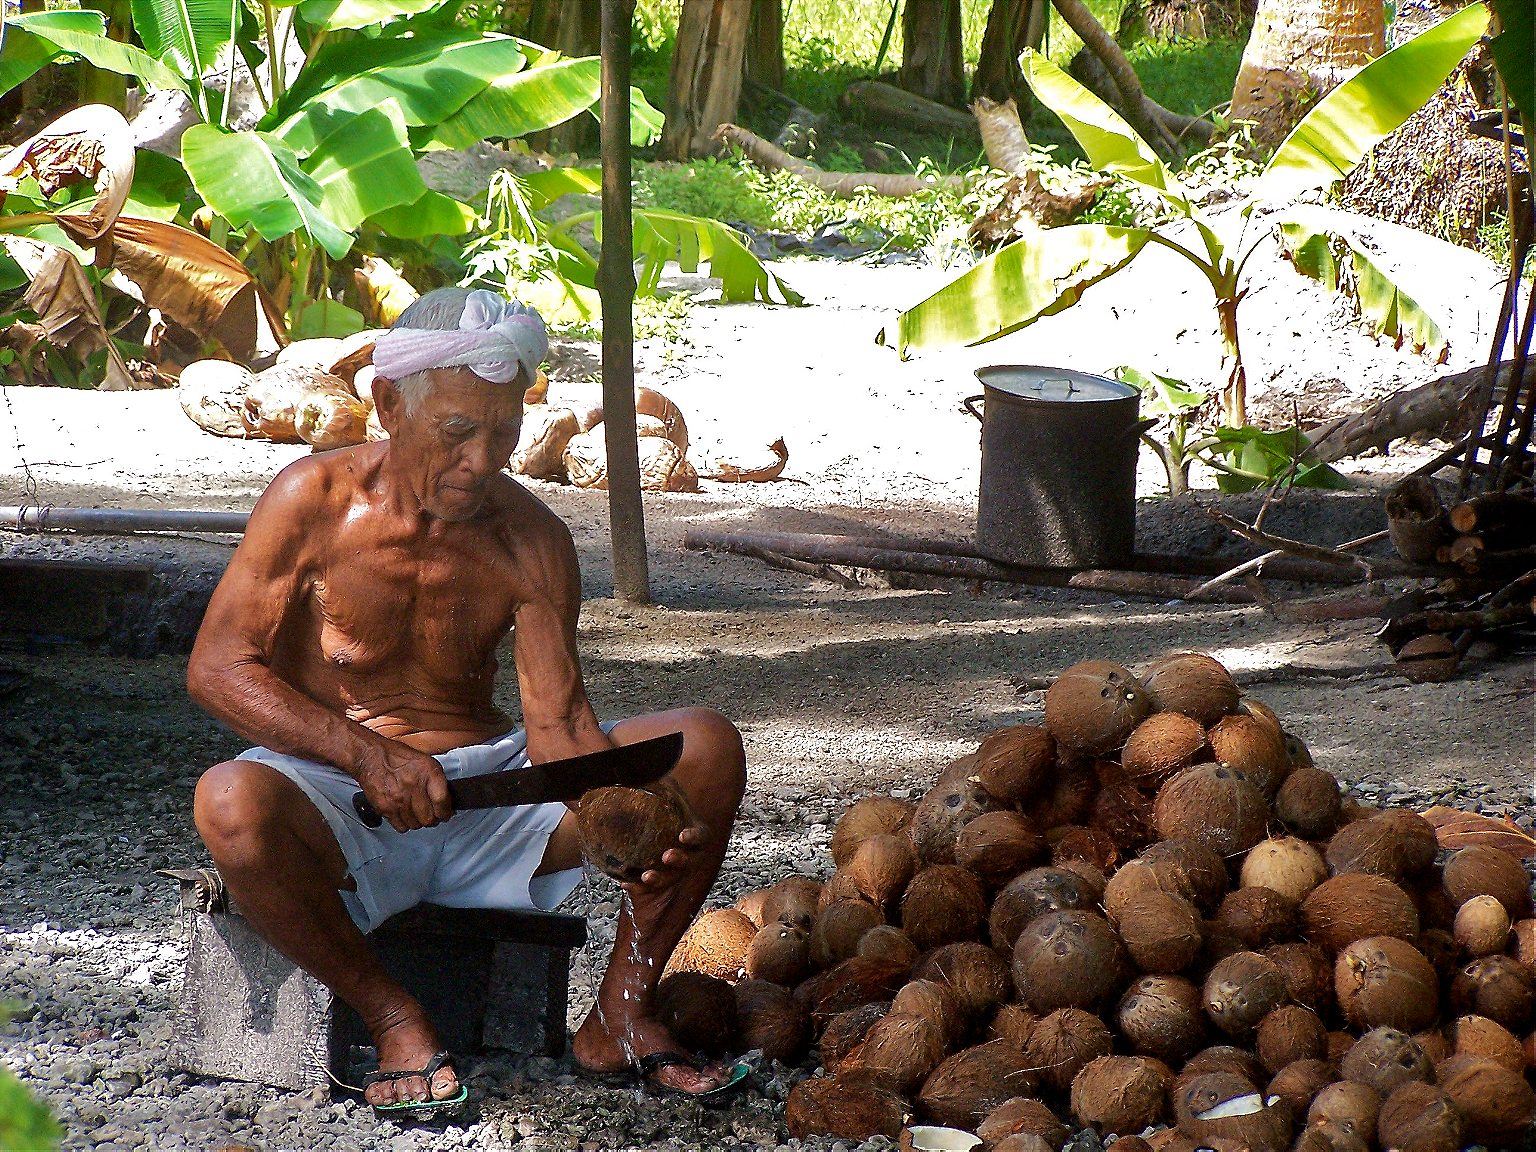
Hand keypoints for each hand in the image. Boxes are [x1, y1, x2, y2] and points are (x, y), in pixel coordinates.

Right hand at [355, 742, 452, 831]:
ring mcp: (398, 799)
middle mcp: (413, 786)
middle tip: (430, 815)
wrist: (371, 757)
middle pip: (429, 818)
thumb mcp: (426, 762)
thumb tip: (447, 804)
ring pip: (415, 825)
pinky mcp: (385, 808)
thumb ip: (438, 782)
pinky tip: (403, 813)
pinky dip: (404, 823)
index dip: (446, 812)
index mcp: (428, 773)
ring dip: (417, 822)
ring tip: (415, 812)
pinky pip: (401, 826)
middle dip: (432, 819)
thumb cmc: (399, 758)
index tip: (445, 814)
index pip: (442, 802)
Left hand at [623, 776, 706, 891]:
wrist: (642, 828)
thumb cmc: (656, 806)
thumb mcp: (657, 792)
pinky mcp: (656, 879)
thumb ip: (653, 781)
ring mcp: (672, 868)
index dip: (694, 836)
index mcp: (692, 831)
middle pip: (690, 860)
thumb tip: (639, 765)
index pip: (700, 835)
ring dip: (660, 878)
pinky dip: (637, 886)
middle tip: (666, 855)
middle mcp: (687, 852)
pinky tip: (624, 884)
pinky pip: (649, 887)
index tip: (682, 835)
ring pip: (671, 877)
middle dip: (680, 860)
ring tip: (646, 875)